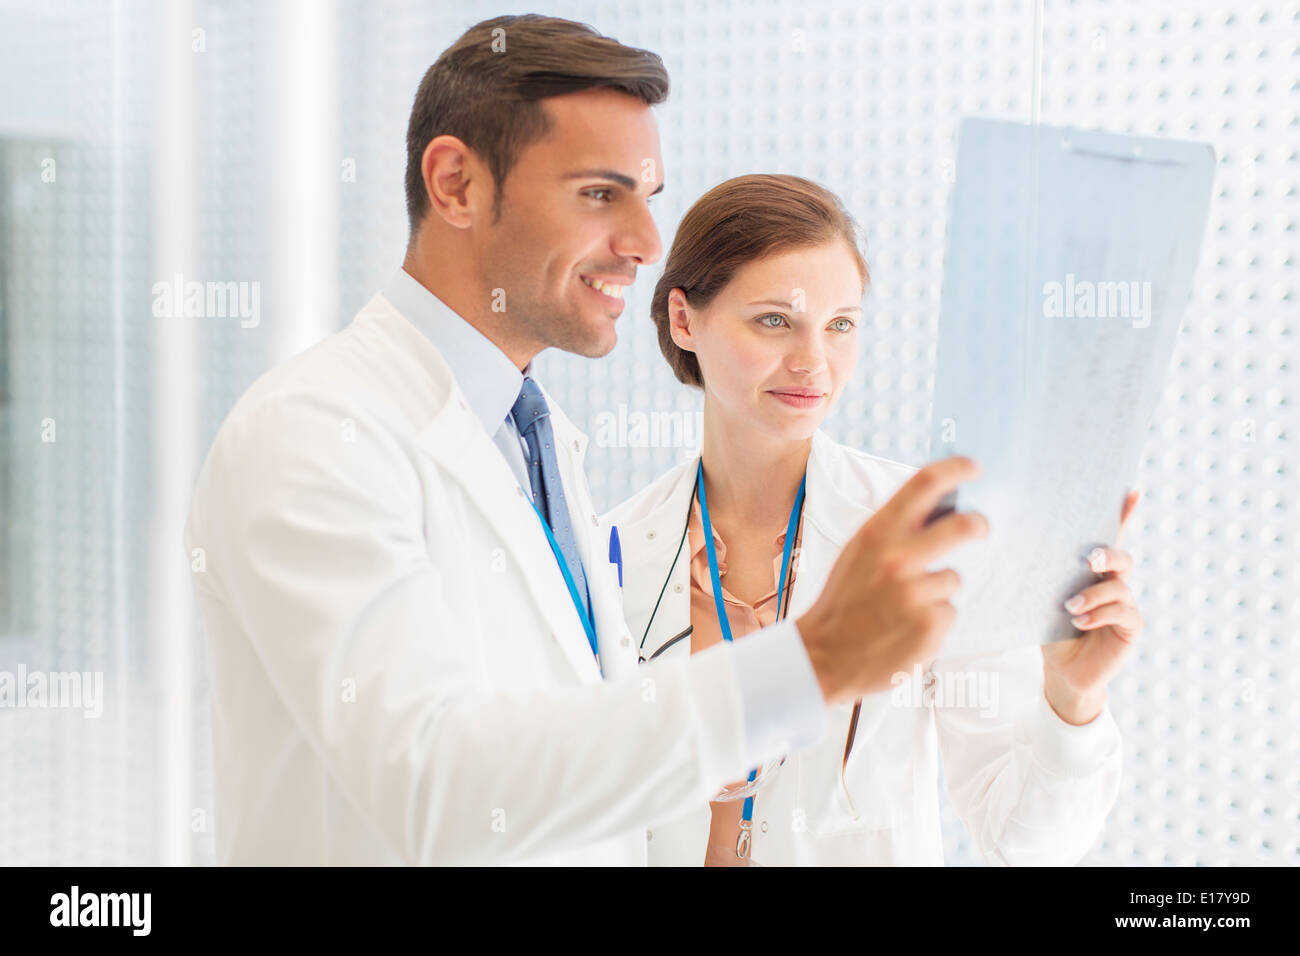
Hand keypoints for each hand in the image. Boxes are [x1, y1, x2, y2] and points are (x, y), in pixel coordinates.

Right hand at [797, 456, 988, 704]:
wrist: (822, 656)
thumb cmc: (842, 602)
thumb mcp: (856, 554)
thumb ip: (892, 533)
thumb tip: (939, 510)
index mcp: (875, 534)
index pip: (923, 485)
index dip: (955, 469)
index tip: (973, 467)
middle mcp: (897, 559)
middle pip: (962, 526)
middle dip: (978, 524)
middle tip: (980, 527)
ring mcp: (916, 594)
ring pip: (951, 578)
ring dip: (935, 591)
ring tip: (903, 608)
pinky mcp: (930, 626)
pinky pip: (949, 612)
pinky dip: (933, 621)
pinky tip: (905, 629)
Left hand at [1041, 489, 1143, 723]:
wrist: (1062, 670)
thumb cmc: (1050, 630)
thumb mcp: (1044, 599)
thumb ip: (1046, 577)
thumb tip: (1023, 545)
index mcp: (1093, 572)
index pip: (1111, 537)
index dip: (1124, 514)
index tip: (1132, 490)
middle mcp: (1114, 583)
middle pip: (1121, 557)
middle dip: (1107, 554)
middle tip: (1089, 560)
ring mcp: (1125, 604)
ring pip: (1120, 587)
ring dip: (1093, 595)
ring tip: (1069, 607)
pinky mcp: (1131, 628)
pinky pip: (1123, 613)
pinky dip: (1099, 615)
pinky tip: (1079, 623)